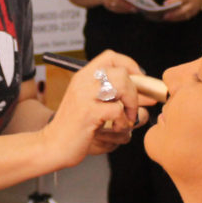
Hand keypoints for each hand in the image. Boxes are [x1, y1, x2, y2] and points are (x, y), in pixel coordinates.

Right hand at [41, 50, 148, 165]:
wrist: (52, 145)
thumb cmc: (76, 127)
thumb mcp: (93, 105)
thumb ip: (117, 96)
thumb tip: (149, 93)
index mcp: (83, 76)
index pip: (111, 56)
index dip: (130, 65)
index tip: (137, 81)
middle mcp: (83, 82)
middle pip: (121, 72)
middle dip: (135, 91)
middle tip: (132, 109)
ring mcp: (85, 96)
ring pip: (122, 86)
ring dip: (132, 105)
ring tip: (127, 119)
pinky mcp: (88, 113)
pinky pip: (118, 110)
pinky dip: (123, 122)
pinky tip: (116, 129)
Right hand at [100, 0, 138, 13]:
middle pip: (118, 0)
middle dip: (128, 4)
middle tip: (136, 7)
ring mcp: (106, 1)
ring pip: (117, 6)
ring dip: (126, 8)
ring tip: (135, 10)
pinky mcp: (107, 6)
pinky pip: (116, 10)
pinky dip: (123, 10)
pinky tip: (129, 10)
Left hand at [162, 0, 201, 21]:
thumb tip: (166, 3)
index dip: (172, 1)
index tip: (165, 4)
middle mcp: (193, 4)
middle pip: (183, 10)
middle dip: (173, 14)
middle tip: (164, 16)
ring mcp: (194, 10)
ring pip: (183, 16)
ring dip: (174, 18)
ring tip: (165, 18)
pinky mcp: (192, 14)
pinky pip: (184, 18)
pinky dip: (176, 19)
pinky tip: (170, 18)